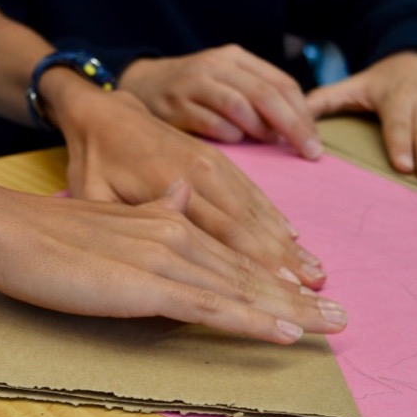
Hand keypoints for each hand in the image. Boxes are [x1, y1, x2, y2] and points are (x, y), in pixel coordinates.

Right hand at [0, 181, 346, 344]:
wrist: (5, 226)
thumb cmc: (43, 232)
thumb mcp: (105, 215)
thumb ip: (149, 211)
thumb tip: (183, 196)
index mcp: (167, 220)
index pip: (231, 253)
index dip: (274, 273)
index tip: (308, 289)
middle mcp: (176, 235)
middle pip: (249, 271)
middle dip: (299, 296)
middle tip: (342, 316)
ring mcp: (164, 259)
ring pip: (240, 289)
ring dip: (290, 310)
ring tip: (331, 326)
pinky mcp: (146, 285)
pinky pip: (211, 307)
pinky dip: (252, 320)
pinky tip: (283, 332)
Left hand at [42, 81, 327, 289]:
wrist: (102, 112)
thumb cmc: (93, 163)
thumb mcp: (93, 196)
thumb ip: (126, 225)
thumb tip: (155, 260)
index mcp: (171, 190)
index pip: (225, 244)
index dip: (259, 277)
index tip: (288, 305)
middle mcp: (202, 177)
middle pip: (253, 234)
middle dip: (289, 272)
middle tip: (323, 301)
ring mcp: (214, 167)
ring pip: (259, 215)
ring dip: (290, 249)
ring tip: (318, 278)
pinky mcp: (218, 161)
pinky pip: (255, 194)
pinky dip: (276, 220)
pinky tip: (294, 240)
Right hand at [119, 44, 322, 159]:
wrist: (140, 84)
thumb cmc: (193, 91)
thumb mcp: (225, 81)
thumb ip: (256, 99)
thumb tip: (296, 130)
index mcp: (235, 58)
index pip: (280, 83)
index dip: (303, 113)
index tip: (316, 142)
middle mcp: (216, 66)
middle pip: (265, 94)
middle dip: (293, 126)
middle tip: (309, 152)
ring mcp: (193, 84)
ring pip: (239, 106)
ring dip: (260, 130)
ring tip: (269, 145)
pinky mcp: (175, 106)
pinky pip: (211, 123)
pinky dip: (229, 136)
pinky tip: (235, 143)